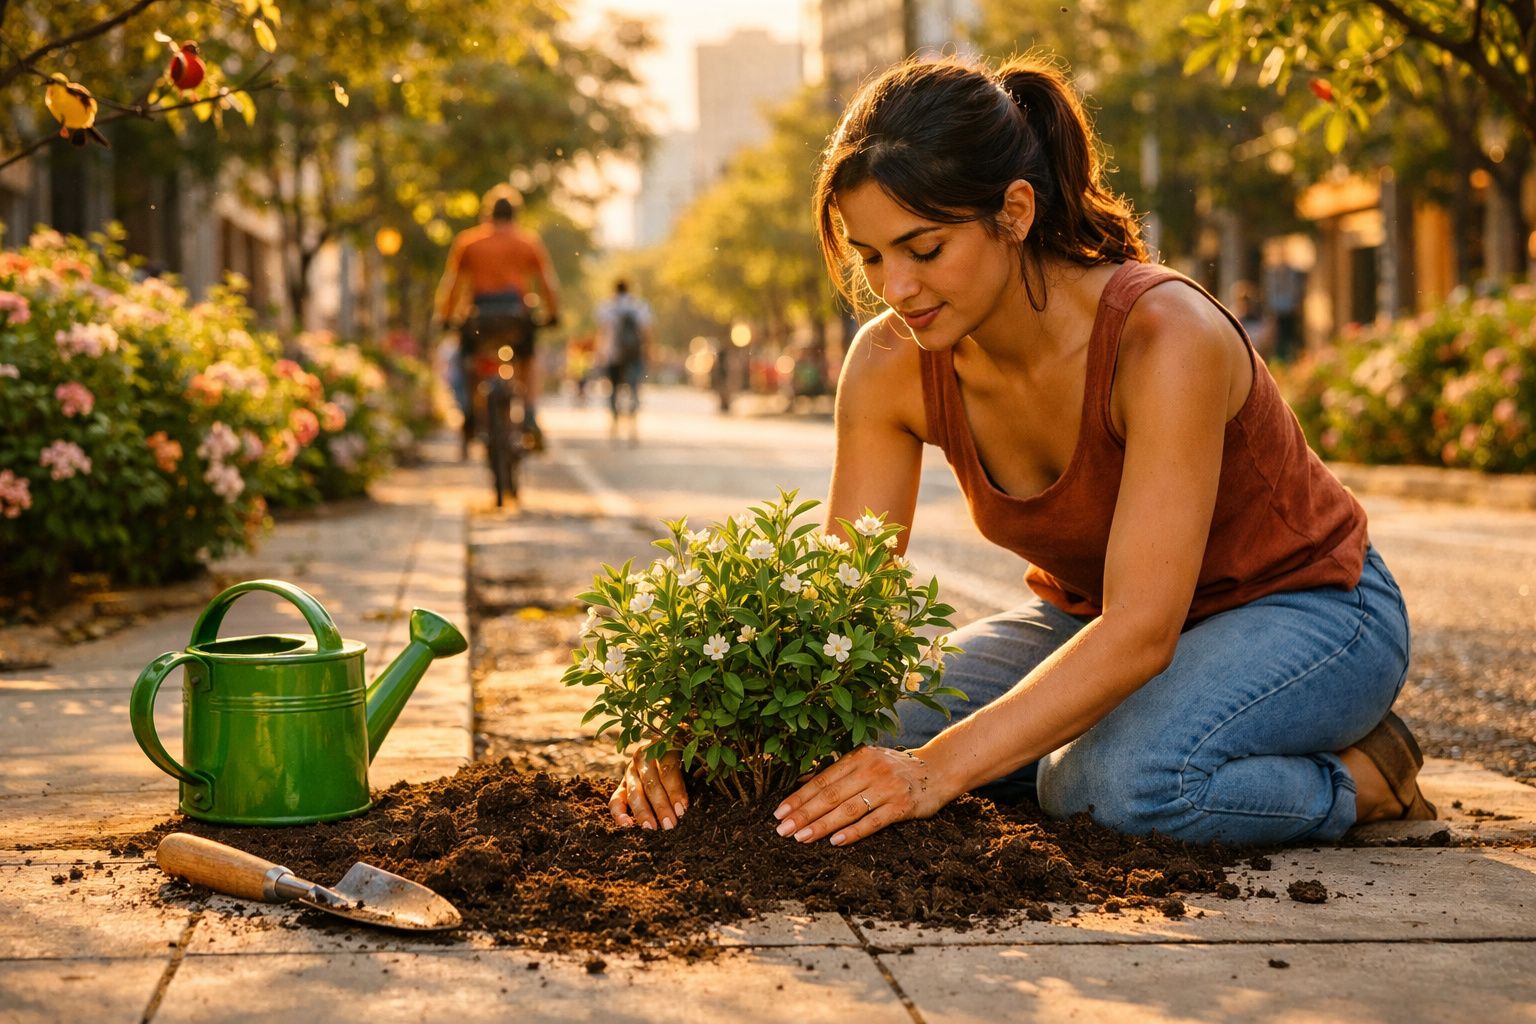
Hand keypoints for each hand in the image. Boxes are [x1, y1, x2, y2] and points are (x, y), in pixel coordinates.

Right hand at [610, 744, 687, 829]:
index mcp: (662, 747)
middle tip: (670, 824)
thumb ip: (695, 771)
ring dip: (643, 812)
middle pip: (651, 783)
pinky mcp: (622, 786)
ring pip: (634, 792)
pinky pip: (615, 800)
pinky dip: (619, 813)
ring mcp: (630, 772)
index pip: (668, 770)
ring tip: (651, 828)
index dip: (675, 790)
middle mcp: (643, 758)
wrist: (662, 751)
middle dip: (661, 806)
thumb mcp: (689, 759)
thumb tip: (698, 796)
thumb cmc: (684, 759)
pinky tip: (627, 825)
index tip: (682, 809)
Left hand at [771, 746, 951, 846]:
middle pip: (830, 795)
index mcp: (858, 757)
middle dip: (803, 814)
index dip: (799, 797)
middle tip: (782, 829)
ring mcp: (887, 788)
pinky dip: (853, 832)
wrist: (938, 770)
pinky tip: (835, 841)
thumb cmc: (895, 769)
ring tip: (802, 837)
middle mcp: (870, 770)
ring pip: (847, 809)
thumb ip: (839, 772)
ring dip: (821, 825)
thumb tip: (802, 782)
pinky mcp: (902, 806)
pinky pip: (872, 821)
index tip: (779, 812)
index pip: (822, 780)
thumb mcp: (867, 762)